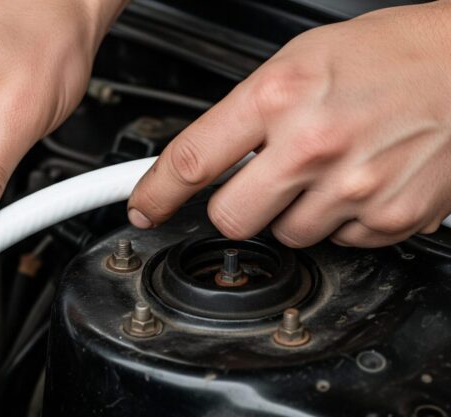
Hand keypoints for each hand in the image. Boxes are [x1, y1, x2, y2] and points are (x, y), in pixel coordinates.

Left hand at [128, 2, 450, 247]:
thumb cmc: (394, 54)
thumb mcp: (302, 60)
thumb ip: (250, 111)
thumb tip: (208, 157)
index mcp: (281, 96)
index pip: (192, 161)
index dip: (156, 193)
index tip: (144, 208)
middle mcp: (313, 145)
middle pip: (230, 218)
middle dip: (237, 204)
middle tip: (263, 179)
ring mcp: (353, 188)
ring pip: (286, 234)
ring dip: (295, 211)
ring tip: (330, 167)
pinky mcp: (390, 218)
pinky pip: (339, 241)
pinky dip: (344, 219)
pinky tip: (363, 180)